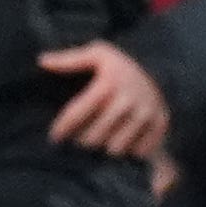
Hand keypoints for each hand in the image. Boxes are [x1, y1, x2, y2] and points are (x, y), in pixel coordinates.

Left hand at [37, 38, 172, 162]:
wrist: (164, 67)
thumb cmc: (120, 66)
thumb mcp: (97, 54)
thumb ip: (69, 59)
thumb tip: (41, 61)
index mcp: (108, 84)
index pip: (76, 114)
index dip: (61, 129)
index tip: (54, 137)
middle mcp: (128, 101)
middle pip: (94, 137)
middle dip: (81, 142)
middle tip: (75, 142)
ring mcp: (146, 115)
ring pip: (115, 149)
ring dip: (104, 149)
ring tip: (96, 143)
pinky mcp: (160, 125)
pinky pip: (138, 152)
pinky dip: (128, 152)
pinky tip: (120, 144)